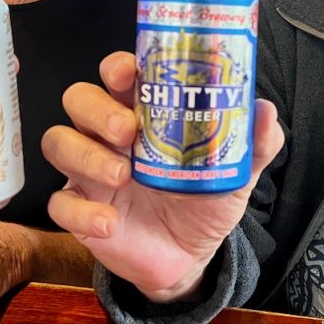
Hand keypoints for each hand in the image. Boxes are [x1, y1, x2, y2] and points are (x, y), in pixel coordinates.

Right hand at [43, 52, 283, 301]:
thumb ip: (255, 142)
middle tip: (127, 130)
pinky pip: (60, 203)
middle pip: (78, 99)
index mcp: (142, 112)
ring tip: (122, 176)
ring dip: (86, 155)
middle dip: (96, 108)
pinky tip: (109, 223)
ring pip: (58, 142)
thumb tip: (264, 110)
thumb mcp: (235, 171)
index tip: (127, 73)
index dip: (116, 67)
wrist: (190, 256)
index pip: (116, 75)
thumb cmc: (203, 199)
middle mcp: (109, 134)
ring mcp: (90, 170)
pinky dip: (81, 212)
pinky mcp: (81, 210)